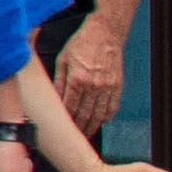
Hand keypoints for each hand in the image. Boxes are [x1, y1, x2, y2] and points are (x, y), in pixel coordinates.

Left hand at [56, 16, 125, 133]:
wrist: (106, 32)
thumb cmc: (81, 43)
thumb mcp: (63, 59)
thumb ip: (58, 82)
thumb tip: (53, 100)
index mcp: (77, 79)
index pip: (69, 108)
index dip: (64, 121)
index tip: (59, 129)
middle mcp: (94, 85)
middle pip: (84, 115)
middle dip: (77, 129)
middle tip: (71, 138)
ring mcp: (108, 87)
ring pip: (98, 115)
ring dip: (91, 127)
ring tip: (83, 134)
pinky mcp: (117, 86)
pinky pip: (111, 108)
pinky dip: (105, 118)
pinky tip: (99, 122)